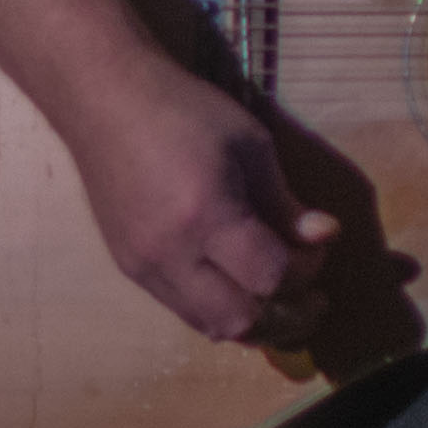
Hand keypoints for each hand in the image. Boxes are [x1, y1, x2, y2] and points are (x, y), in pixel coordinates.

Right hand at [71, 70, 337, 347]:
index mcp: (205, 215)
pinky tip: (234, 279)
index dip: (305, 270)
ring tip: (276, 295)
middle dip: (284, 315)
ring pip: (209, 326)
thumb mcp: (249, 143)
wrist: (103, 100)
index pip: (270, 277)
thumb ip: (285, 200)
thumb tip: (324, 236)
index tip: (315, 245)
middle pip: (240, 321)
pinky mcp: (128, 268)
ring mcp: (143, 267)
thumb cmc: (184, 110)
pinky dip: (217, 306)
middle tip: (307, 293)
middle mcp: (171, 253)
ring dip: (250, 318)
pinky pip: (182, 310)